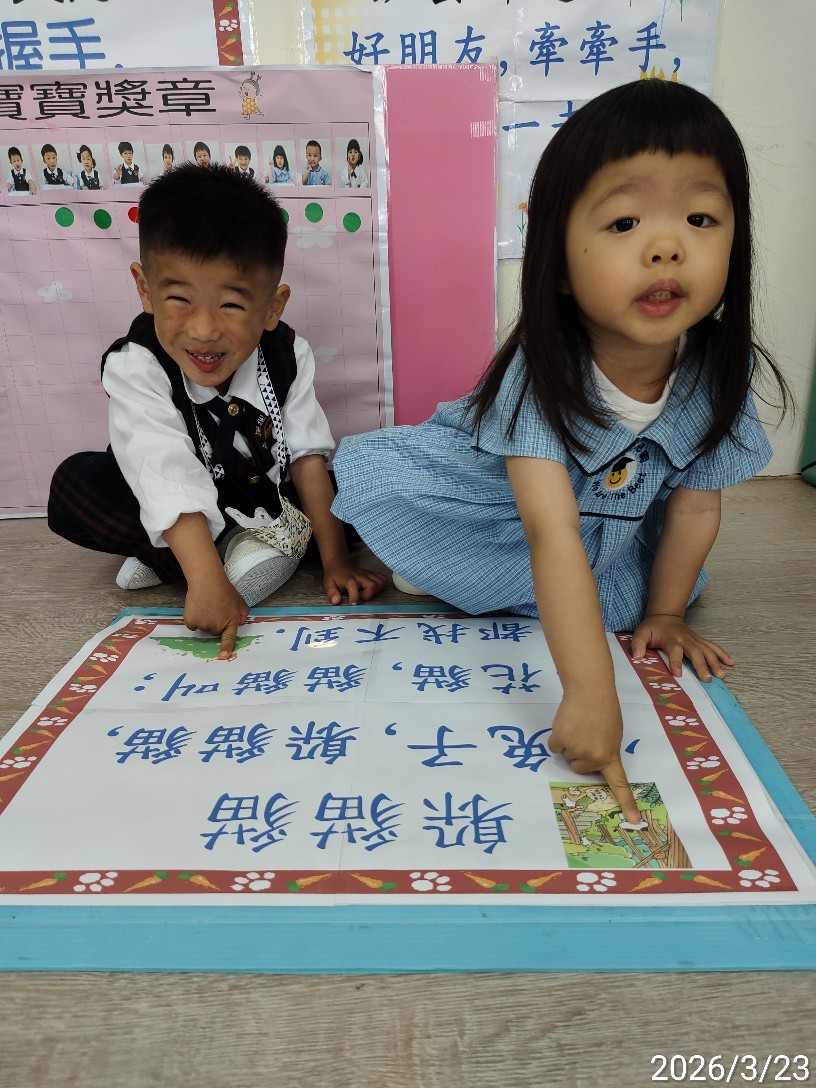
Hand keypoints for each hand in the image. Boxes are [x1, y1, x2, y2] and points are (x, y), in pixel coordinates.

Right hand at [183, 573, 248, 659]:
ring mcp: (204, 624)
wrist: (207, 580)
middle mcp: (217, 625)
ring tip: (205, 605)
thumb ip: (243, 612)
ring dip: (203, 620)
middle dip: (214, 623)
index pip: (229, 638)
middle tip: (214, 608)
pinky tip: (196, 607)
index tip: (223, 657)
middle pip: (214, 631)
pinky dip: (193, 618)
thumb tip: (243, 623)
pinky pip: (192, 625)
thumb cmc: (224, 589)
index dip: (226, 648)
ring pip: (203, 628)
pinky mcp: (192, 621)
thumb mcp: (239, 599)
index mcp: (230, 621)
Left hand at [323, 562, 388, 605]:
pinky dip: (381, 584)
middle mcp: (360, 576)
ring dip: (375, 590)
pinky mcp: (372, 574)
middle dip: (368, 595)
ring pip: (380, 582)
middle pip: (372, 585)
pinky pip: (383, 578)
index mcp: (349, 579)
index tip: (353, 603)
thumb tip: (336, 601)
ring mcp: (367, 574)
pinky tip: (373, 588)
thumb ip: (331, 593)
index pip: (353, 586)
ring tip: (366, 592)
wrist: (339, 564)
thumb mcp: (328, 584)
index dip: (354, 596)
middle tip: (360, 596)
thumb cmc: (334, 576)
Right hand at [547, 694, 639, 822]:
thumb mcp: (613, 734)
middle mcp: (594, 758)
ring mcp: (576, 750)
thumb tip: (591, 758)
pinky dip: (557, 737)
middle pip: (580, 767)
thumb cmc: (604, 709)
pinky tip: (566, 724)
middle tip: (585, 733)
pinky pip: (555, 747)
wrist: (590, 690)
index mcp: (611, 756)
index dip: (627, 804)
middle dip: (580, 754)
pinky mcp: (560, 741)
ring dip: (569, 742)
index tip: (634, 821)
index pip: (620, 784)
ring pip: (566, 755)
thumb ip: (605, 750)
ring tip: (578, 725)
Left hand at [631, 614, 733, 681]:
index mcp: (671, 639)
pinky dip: (722, 654)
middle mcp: (685, 639)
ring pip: (707, 650)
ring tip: (721, 675)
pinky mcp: (699, 640)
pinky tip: (731, 662)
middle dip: (702, 665)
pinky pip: (713, 646)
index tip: (678, 674)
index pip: (674, 651)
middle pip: (695, 652)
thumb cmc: (652, 628)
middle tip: (707, 679)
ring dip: (715, 662)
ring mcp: (694, 639)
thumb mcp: (640, 633)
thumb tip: (636, 656)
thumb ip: (637, 644)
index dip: (676, 662)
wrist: (665, 615)